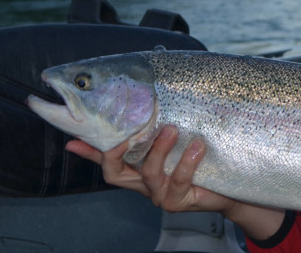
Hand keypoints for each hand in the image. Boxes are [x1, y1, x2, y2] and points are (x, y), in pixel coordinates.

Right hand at [66, 125, 233, 212]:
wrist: (228, 188)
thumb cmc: (201, 162)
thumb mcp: (178, 143)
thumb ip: (159, 129)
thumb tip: (144, 99)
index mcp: (138, 170)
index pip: (107, 160)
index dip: (88, 152)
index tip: (72, 139)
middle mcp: (144, 184)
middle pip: (115, 174)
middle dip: (116, 153)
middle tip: (127, 133)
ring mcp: (160, 194)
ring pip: (149, 173)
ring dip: (159, 149)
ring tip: (171, 129)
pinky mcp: (179, 200)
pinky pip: (179, 180)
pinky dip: (187, 161)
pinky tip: (197, 146)